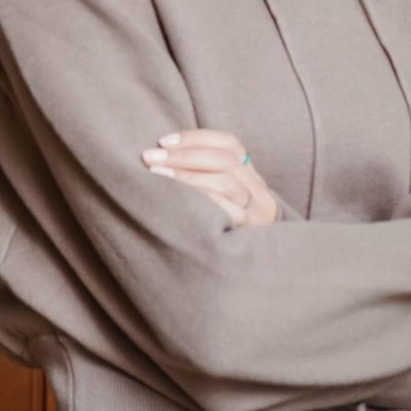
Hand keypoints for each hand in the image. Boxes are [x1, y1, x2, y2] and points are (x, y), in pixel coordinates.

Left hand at [141, 129, 276, 226]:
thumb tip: (157, 153)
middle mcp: (259, 194)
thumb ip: (200, 174)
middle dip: (184, 157)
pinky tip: (175, 202)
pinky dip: (201, 200)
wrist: (242, 272)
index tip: (163, 141)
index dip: (196, 138)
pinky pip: (228, 213)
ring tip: (157, 176)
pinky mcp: (250, 236)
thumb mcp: (217, 196)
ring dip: (188, 176)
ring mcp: (258, 215)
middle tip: (150, 158)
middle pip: (226, 162)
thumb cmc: (214, 226)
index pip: (230, 144)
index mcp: (250, 177)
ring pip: (228, 185)